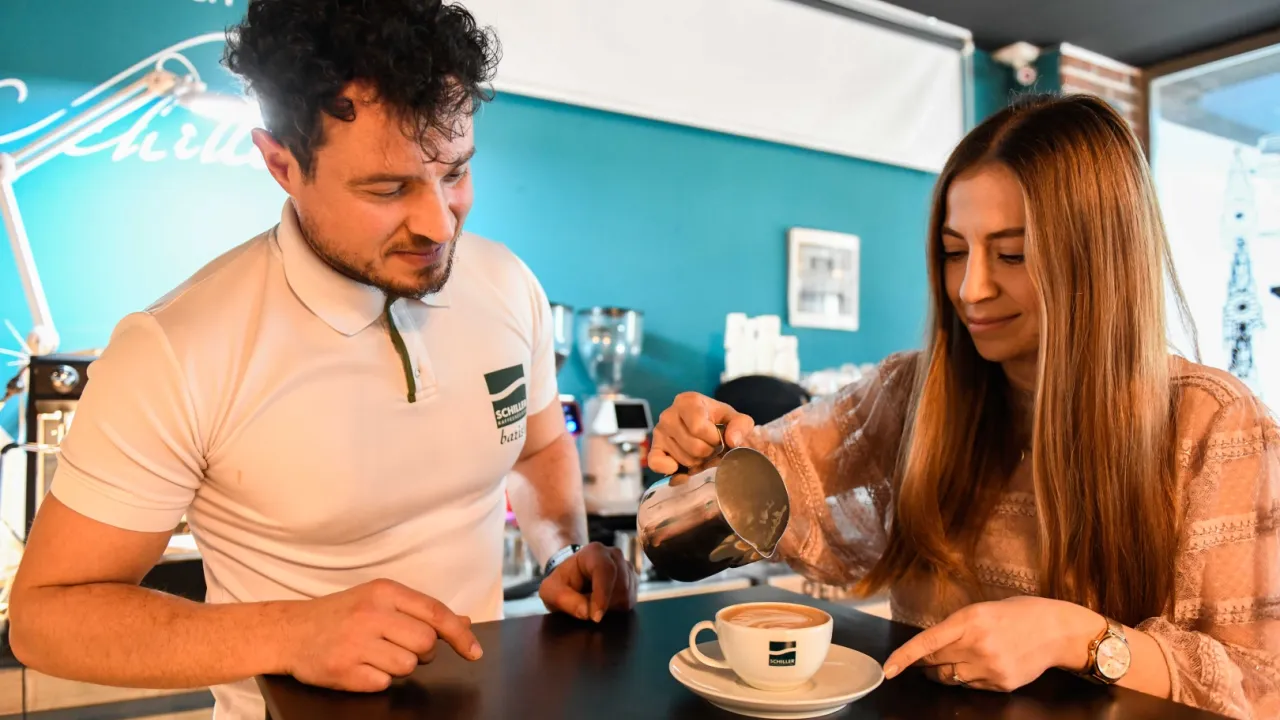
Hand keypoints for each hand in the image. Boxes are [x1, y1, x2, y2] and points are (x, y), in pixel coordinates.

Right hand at [279, 579, 482, 691]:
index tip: (474, 651)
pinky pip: (383, 684)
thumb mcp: (380, 601)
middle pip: (426, 643)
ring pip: (408, 667)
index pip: (435, 612)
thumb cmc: (341, 614)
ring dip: (399, 666)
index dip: (460, 635)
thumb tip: (464, 622)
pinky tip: (361, 666)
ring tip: (376, 654)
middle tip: (400, 646)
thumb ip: (421, 611)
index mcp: (384, 591)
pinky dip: (377, 679)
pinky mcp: (343, 670)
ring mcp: (356, 642)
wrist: (289, 631)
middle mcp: (371, 614)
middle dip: (422, 652)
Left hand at [538, 542, 636, 621]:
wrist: (573, 579)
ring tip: (590, 602)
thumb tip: (586, 612)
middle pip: (619, 587)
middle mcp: (615, 556)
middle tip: (584, 608)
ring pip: (626, 597)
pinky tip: (601, 604)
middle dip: (602, 604)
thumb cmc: (562, 583)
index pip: (604, 571)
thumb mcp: (550, 591)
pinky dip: (614, 609)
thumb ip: (563, 599)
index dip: (602, 595)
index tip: (595, 617)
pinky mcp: (633, 583)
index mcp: (594, 552)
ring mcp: (627, 569)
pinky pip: (629, 603)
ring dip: (607, 608)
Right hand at [648, 392, 754, 474]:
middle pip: (693, 446)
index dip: (713, 439)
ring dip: (697, 462)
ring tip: (700, 453)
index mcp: (687, 401)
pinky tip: (682, 467)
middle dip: (708, 453)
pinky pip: (656, 463)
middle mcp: (668, 414)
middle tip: (710, 448)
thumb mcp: (736, 419)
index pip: (698, 427)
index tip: (718, 438)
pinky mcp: (653, 449)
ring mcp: (659, 432)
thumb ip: (741, 426)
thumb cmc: (718, 422)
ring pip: (683, 459)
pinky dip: (671, 470)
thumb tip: (732, 441)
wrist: (704, 427)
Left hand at [882, 596, 1102, 691]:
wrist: (1057, 630)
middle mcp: (977, 646)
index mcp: (969, 620)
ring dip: (944, 671)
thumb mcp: (982, 610)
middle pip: (934, 662)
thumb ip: (956, 627)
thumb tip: (930, 646)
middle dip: (925, 661)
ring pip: (950, 678)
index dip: (903, 658)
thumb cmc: (1018, 614)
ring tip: (960, 658)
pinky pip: (970, 685)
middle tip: (927, 657)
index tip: (888, 670)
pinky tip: (983, 664)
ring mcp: (990, 668)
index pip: (927, 644)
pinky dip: (968, 677)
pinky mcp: (1000, 685)